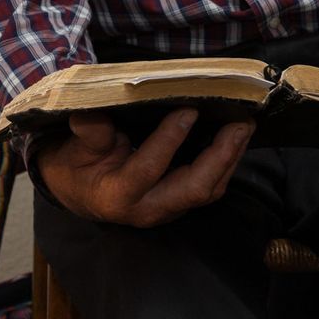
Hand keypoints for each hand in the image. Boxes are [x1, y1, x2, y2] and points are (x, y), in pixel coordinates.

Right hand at [32, 107, 253, 227]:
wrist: (78, 192)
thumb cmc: (76, 166)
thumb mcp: (74, 148)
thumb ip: (89, 134)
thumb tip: (91, 113)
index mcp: (118, 195)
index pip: (149, 168)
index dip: (170, 139)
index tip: (188, 109)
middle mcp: (148, 209)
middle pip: (193, 189)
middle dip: (221, 157)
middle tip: (239, 124)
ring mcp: (167, 209)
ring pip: (207, 191)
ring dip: (230, 160)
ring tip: (244, 127)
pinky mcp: (179, 203)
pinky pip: (209, 187)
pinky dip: (225, 164)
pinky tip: (235, 140)